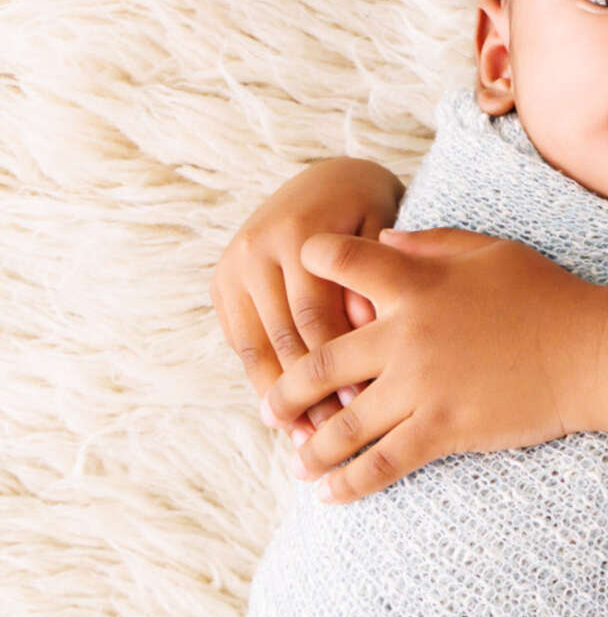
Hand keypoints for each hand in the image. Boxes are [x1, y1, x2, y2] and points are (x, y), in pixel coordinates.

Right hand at [211, 157, 402, 429]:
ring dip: (280, 399)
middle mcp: (257, 249)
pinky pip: (240, 343)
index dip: (338, 364)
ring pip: (256, 347)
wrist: (325, 175)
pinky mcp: (220, 283)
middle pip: (284, 336)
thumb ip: (371, 278)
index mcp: (300, 234)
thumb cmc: (367, 209)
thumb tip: (368, 332)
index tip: (362, 406)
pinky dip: (262, 381)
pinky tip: (283, 416)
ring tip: (307, 440)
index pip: (316, 314)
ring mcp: (233, 267)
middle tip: (334, 438)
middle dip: (310, 392)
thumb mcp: (379, 229)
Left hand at [262, 228, 607, 503]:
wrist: (590, 351)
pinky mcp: (442, 428)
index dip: (315, 259)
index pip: (344, 263)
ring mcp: (421, 386)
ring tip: (295, 460)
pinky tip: (329, 494)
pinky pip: (380, 464)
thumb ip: (430, 244)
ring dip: (309, 447)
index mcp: (417, 284)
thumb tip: (380, 238)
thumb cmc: (545, 294)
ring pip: (342, 424)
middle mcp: (407, 335)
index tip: (297, 268)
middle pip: (320, 363)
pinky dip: (348, 484)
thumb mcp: (490, 251)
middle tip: (270, 406)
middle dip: (285, 390)